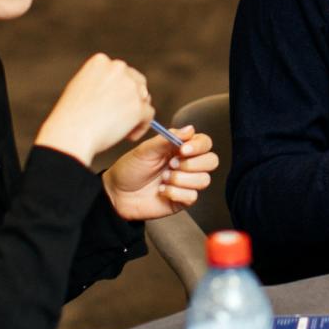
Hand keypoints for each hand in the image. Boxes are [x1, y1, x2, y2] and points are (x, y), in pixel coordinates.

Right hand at [36, 54, 155, 166]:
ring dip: (137, 113)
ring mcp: (130, 87)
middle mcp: (117, 69)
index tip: (111, 105)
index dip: (120, 90)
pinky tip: (129, 136)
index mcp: (100, 61)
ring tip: (123, 129)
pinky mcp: (138, 106)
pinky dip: (141, 127)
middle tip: (120, 118)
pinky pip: (149, 116)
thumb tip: (123, 90)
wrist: (70, 133)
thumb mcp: (80, 88)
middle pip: (137, 82)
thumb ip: (101, 82)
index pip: (121, 72)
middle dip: (132, 99)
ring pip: (144, 99)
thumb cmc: (70, 117)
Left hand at [104, 128, 218, 221]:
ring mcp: (186, 183)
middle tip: (171, 165)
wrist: (116, 194)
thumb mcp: (146, 150)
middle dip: (192, 164)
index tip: (183, 150)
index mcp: (180, 148)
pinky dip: (175, 193)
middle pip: (211, 161)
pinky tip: (162, 191)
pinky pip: (192, 196)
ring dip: (181, 179)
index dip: (199, 146)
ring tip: (164, 179)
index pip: (205, 143)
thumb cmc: (129, 169)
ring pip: (204, 180)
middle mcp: (187, 165)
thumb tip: (189, 129)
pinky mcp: (182, 200)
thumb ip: (168, 139)